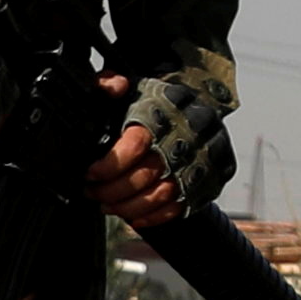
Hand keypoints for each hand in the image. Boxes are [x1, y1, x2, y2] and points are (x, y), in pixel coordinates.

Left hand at [108, 68, 237, 220]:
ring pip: (161, 194)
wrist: (196, 109)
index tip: (90, 174)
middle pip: (147, 174)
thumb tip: (113, 86)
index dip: (109, 165)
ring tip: (108, 205)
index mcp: (168, 109)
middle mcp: (191, 134)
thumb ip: (109, 84)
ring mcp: (204, 160)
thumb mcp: (130, 88)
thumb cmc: (155, 104)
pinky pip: (180, 207)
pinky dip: (153, 216)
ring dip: (129, 206)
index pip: (136, 144)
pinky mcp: (210, 180)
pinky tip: (134, 215)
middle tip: (93, 192)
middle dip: (112, 190)